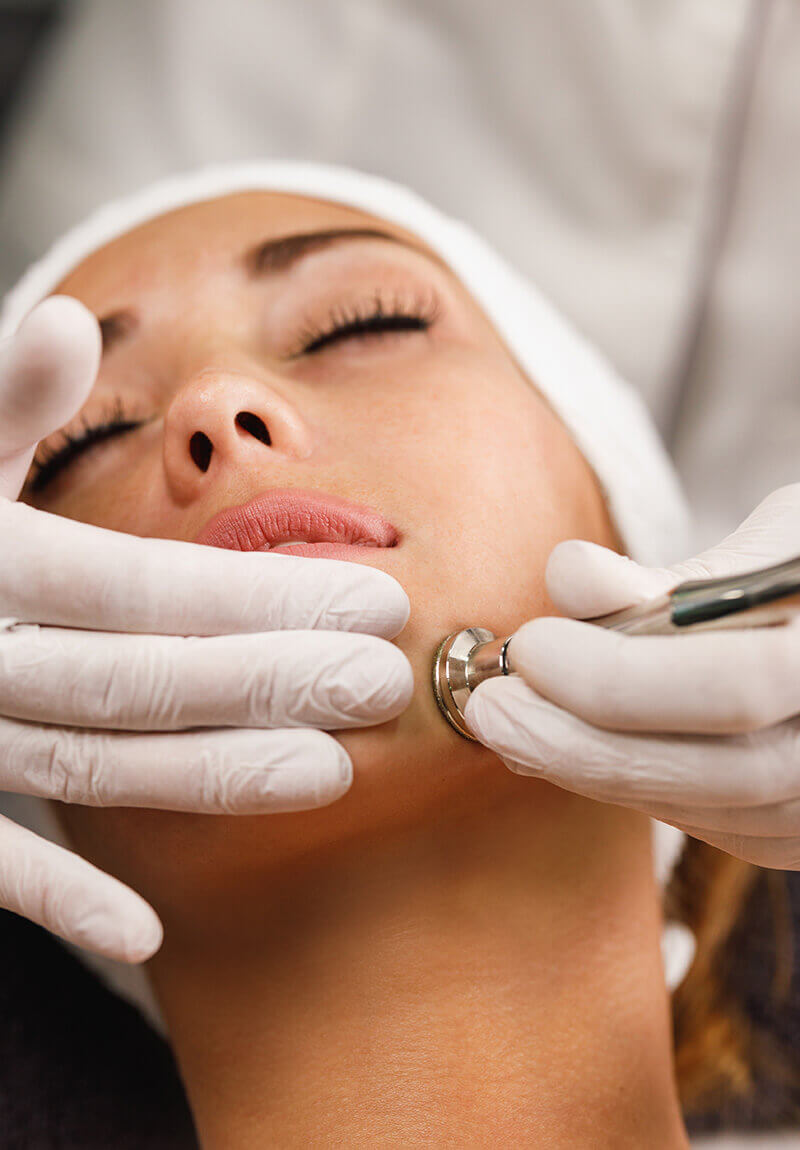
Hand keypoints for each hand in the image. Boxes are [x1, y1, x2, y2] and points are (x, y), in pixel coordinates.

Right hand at [0, 298, 411, 960]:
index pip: (140, 584)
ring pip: (87, 765)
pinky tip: (148, 935)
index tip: (377, 601)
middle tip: (383, 687)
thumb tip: (66, 317)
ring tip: (328, 775)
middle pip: (137, 678)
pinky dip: (54, 898)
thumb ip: (0, 402)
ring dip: (208, 777)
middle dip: (269, 682)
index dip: (260, 596)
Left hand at [465, 485, 799, 868]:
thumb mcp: (775, 539)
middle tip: (493, 706)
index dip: (619, 675)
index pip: (735, 687)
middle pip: (719, 772)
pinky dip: (627, 786)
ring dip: (591, 770)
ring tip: (514, 726)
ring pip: (706, 808)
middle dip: (583, 742)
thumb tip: (568, 575)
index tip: (533, 646)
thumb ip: (677, 572)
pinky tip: (568, 750)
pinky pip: (708, 823)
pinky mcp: (799, 832)